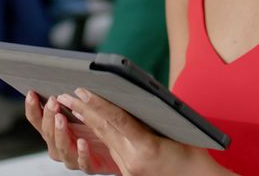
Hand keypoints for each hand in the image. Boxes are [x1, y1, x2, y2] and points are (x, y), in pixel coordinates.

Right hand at [26, 91, 120, 173]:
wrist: (120, 150)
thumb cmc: (99, 130)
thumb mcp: (83, 111)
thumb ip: (72, 103)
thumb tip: (66, 87)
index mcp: (55, 131)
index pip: (38, 120)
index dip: (32, 108)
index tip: (32, 93)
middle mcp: (60, 145)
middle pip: (47, 133)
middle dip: (48, 117)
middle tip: (52, 102)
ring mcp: (73, 157)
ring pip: (61, 149)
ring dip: (60, 133)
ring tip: (61, 118)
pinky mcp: (90, 165)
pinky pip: (83, 162)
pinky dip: (82, 153)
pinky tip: (82, 143)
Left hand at [56, 88, 221, 175]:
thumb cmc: (193, 155)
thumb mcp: (175, 129)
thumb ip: (152, 114)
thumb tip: (132, 94)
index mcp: (145, 148)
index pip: (116, 120)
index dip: (97, 104)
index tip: (81, 91)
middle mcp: (132, 160)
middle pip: (103, 129)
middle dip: (82, 110)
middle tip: (65, 95)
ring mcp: (127, 168)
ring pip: (104, 139)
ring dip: (86, 120)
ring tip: (70, 105)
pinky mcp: (127, 172)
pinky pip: (111, 148)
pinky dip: (99, 133)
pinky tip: (89, 122)